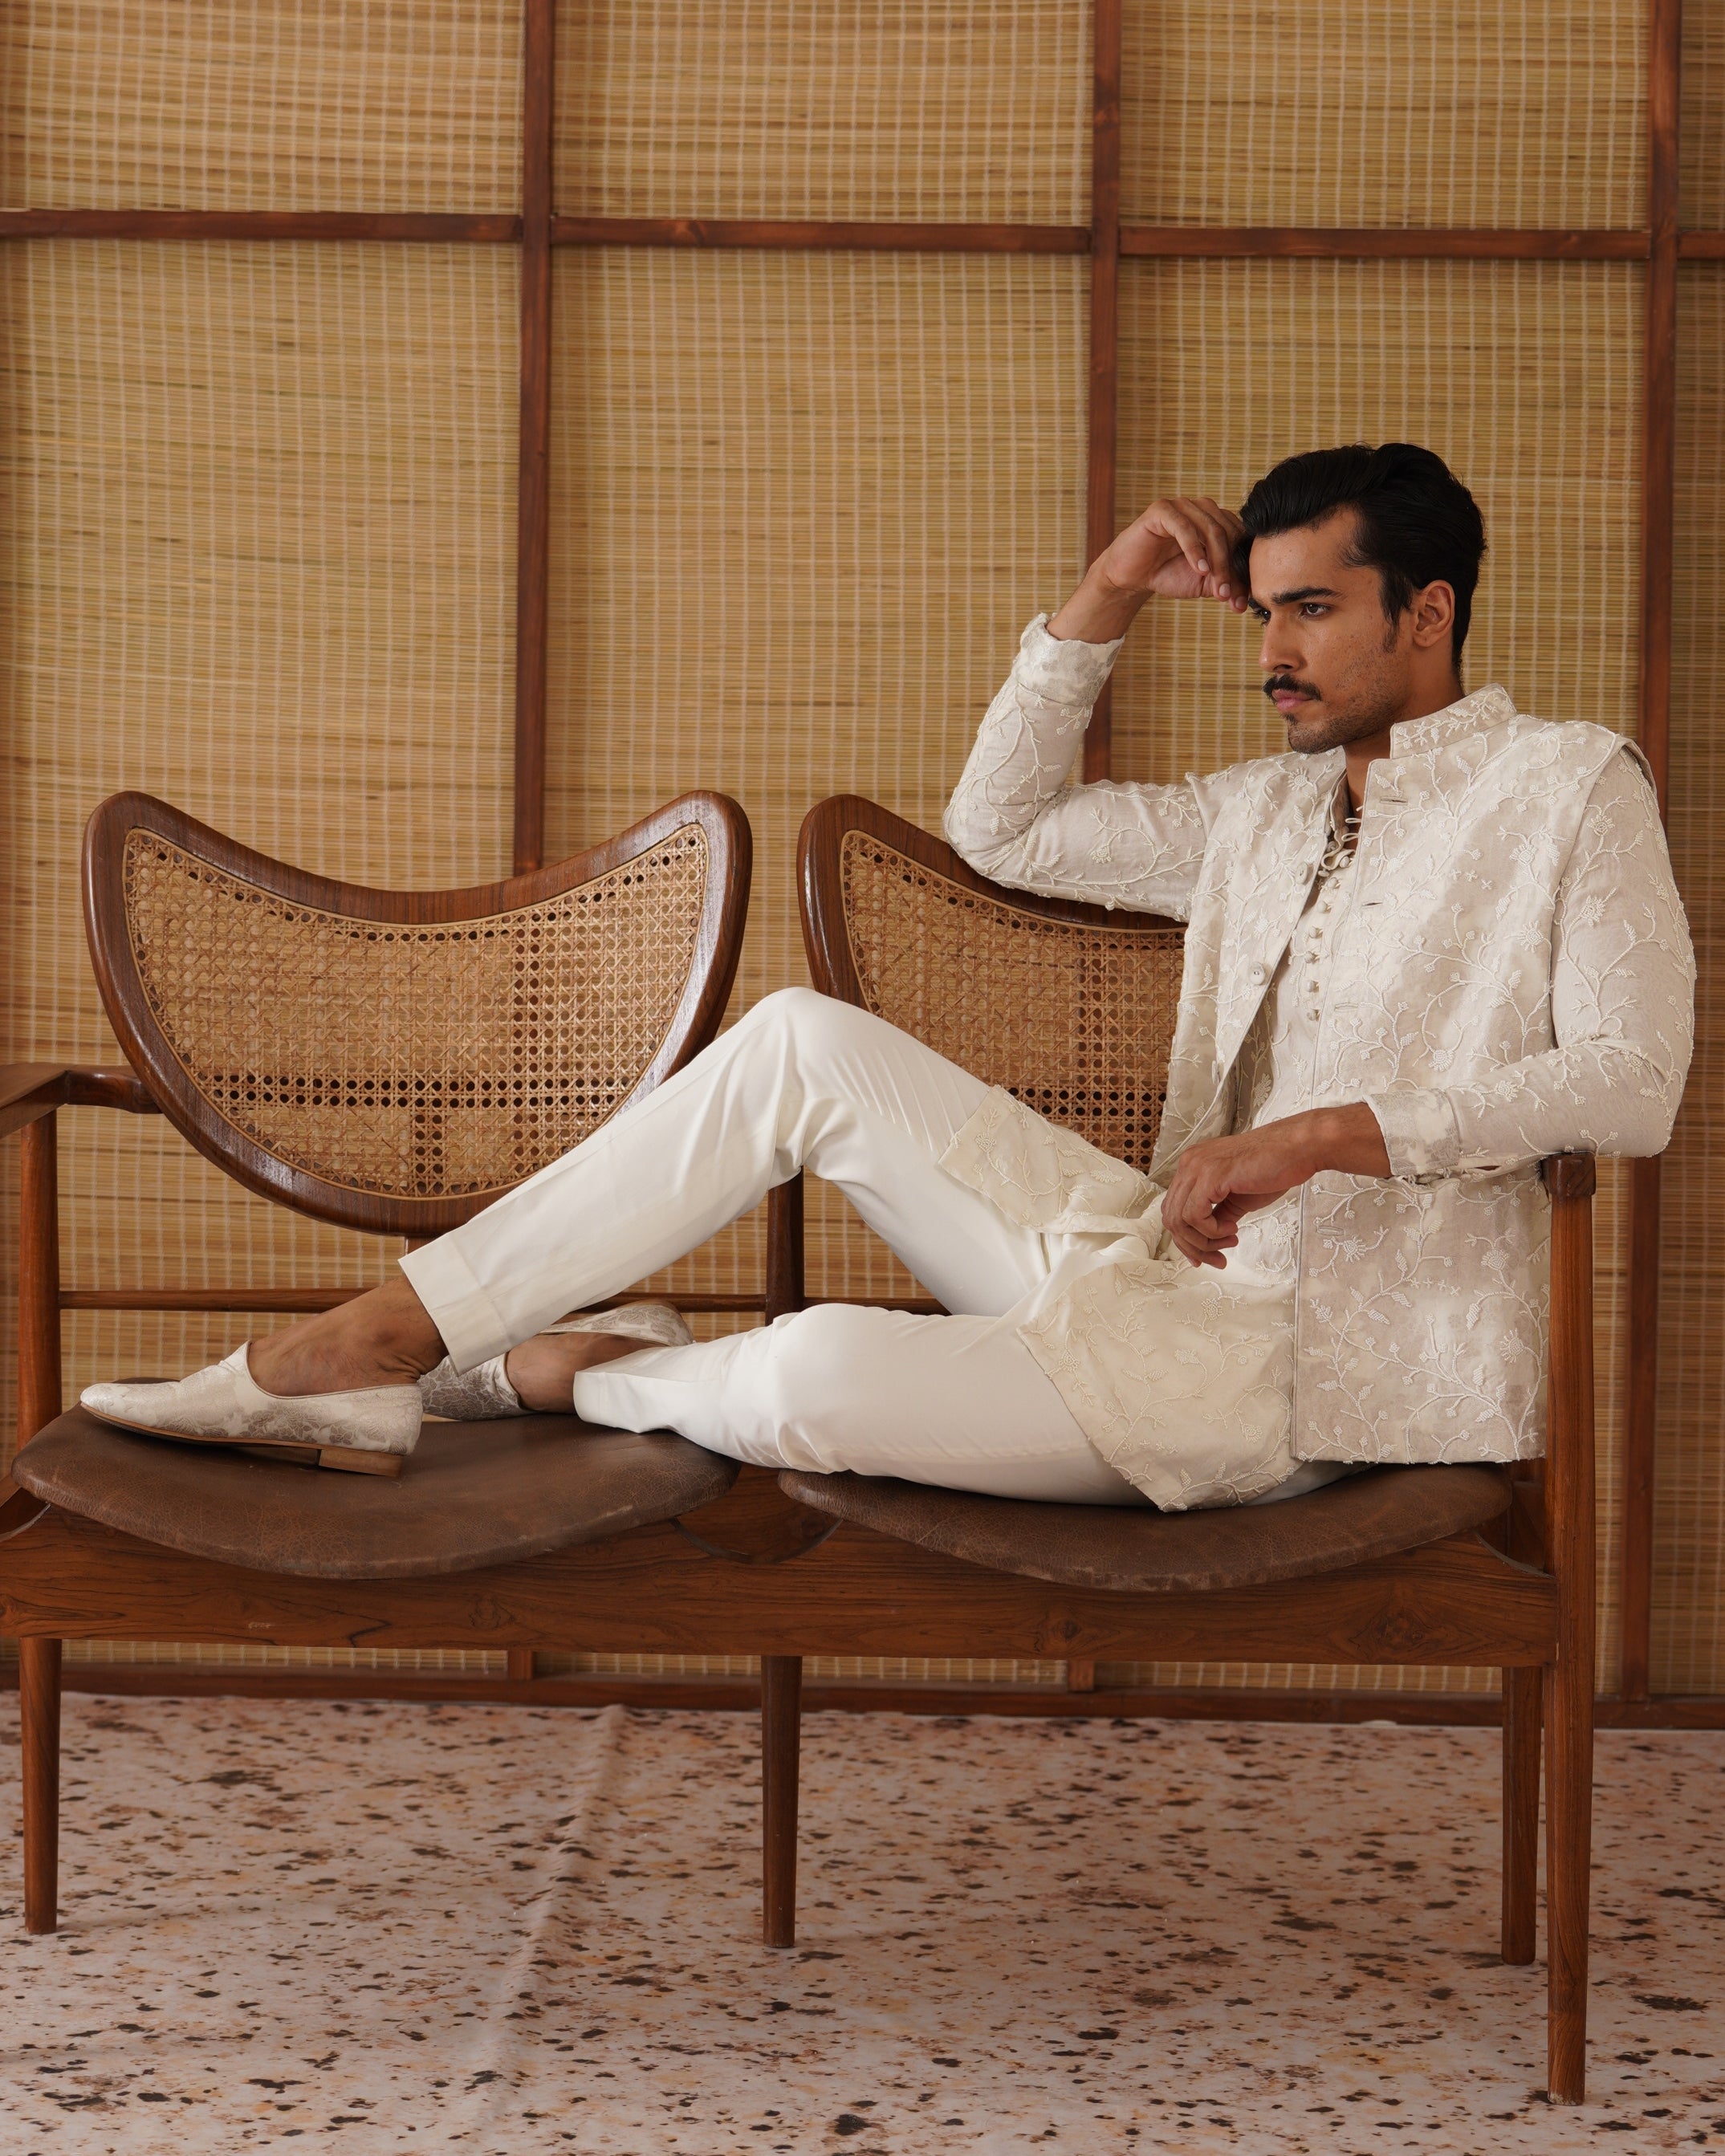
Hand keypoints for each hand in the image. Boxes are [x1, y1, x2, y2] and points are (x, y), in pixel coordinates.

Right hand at [1049, 495, 1248, 642]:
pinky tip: (1199, 569)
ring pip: (1211, 529)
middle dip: (1230, 567)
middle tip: (1227, 594)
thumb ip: (1226, 585)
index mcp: (1217, 520)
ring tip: (1216, 587)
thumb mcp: (1203, 583)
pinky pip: (1184, 527)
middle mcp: (1203, 508)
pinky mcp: (1161, 509)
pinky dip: (1195, 549)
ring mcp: (1182, 505)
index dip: (1244, 566)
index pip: (1240, 538)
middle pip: (1229, 533)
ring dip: (1217, 561)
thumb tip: (1246, 601)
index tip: (1242, 597)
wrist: (1132, 576)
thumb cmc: (1168, 574)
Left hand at [1161, 1105, 1392, 1269]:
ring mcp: (1197, 1167)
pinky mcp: (1210, 1175)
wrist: (1298, 1150)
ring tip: (1232, 1239)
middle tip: (1219, 1258)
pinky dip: (1212, 1231)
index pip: (1173, 1210)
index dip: (1185, 1240)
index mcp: (1192, 1166)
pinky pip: (1195, 1216)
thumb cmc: (1273, 1170)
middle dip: (1194, 1246)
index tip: (1205, 1258)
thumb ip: (1217, 1214)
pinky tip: (1234, 1228)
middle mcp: (1189, 1164)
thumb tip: (1204, 1240)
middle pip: (1171, 1218)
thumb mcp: (1237, 1198)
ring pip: (1180, 1220)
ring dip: (1205, 1241)